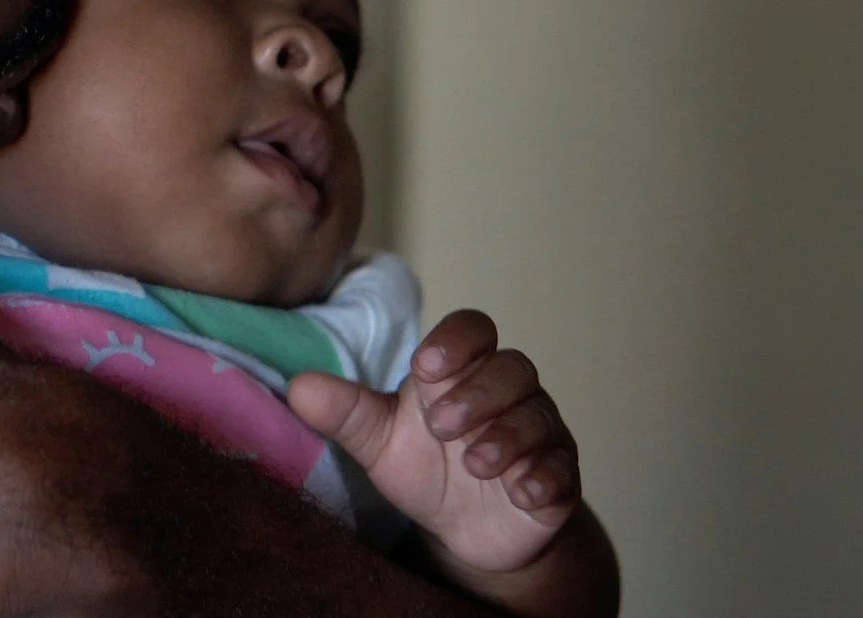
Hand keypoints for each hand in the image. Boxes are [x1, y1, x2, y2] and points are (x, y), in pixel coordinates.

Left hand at [290, 310, 580, 578]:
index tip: (426, 365)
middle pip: (513, 368)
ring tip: (476, 465)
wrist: (467, 533)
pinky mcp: (558, 478)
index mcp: (462, 373)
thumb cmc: (427, 469)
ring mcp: (539, 434)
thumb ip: (347, 413)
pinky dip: (545, 477)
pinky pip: (564, 469)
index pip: (473, 331)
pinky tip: (522, 491)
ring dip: (509, 436)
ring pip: (540, 416)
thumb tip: (298, 387)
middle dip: (479, 393)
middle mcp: (508, 395)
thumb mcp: (381, 443)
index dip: (457, 341)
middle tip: (442, 426)